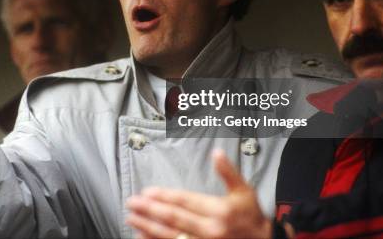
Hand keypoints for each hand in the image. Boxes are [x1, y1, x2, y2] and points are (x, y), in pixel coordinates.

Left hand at [126, 149, 271, 238]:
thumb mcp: (244, 191)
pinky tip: (142, 236)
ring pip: (170, 235)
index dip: (164, 196)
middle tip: (132, 203)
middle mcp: (210, 229)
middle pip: (174, 218)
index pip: (185, 201)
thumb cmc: (251, 216)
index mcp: (219, 211)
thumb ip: (228, 172)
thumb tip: (216, 152)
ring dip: (148, 227)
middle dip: (149, 210)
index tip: (146, 192)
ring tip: (131, 218)